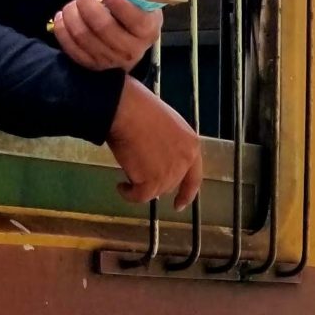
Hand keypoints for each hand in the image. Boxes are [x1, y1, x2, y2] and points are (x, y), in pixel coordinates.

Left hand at [52, 0, 159, 71]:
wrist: (129, 45)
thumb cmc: (137, 16)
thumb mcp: (147, 1)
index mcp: (147, 31)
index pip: (134, 19)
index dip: (118, 3)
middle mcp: (131, 50)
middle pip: (103, 28)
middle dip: (87, 6)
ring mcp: (110, 60)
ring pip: (84, 37)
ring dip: (72, 16)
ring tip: (72, 3)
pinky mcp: (92, 65)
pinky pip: (72, 49)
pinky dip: (63, 31)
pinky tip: (62, 17)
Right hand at [108, 76, 202, 209]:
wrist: (126, 110)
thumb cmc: (140, 110)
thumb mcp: (166, 127)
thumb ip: (170, 146)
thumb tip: (159, 161)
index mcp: (192, 145)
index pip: (194, 176)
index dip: (187, 193)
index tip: (180, 204)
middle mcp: (185, 161)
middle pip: (171, 184)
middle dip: (155, 183)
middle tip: (139, 177)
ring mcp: (170, 173)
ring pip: (154, 191)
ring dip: (139, 186)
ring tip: (126, 174)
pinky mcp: (152, 181)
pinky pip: (139, 197)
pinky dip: (128, 194)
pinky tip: (121, 187)